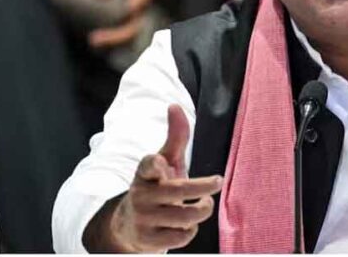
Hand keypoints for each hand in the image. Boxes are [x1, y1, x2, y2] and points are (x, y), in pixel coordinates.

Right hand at [108, 105, 221, 252]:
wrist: (129, 225)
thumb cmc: (157, 186)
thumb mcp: (165, 161)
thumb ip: (175, 136)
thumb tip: (174, 105)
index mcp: (145, 173)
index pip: (147, 165)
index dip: (155, 164)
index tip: (162, 163)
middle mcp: (141, 195)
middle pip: (178, 192)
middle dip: (203, 187)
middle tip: (218, 181)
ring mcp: (144, 219)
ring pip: (185, 216)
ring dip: (201, 210)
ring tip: (203, 205)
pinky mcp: (148, 241)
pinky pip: (181, 237)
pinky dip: (190, 230)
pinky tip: (186, 225)